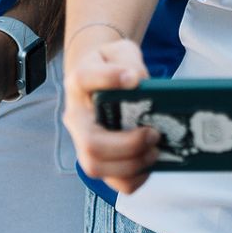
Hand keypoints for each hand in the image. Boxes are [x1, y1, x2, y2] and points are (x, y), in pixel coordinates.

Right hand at [61, 32, 160, 193]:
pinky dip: (135, 179)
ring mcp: (84, 142)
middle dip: (127, 145)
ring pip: (97, 168)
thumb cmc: (111, 65)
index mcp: (78, 83)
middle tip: (153, 134)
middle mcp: (76, 117)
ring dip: (132, 164)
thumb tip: (136, 80)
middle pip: (90, 143)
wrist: (99, 78)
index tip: (133, 78)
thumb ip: (129, 60)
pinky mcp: (99, 160)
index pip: (84, 79)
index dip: (109, 79)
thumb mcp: (120, 51)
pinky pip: (113, 182)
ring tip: (155, 150)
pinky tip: (150, 164)